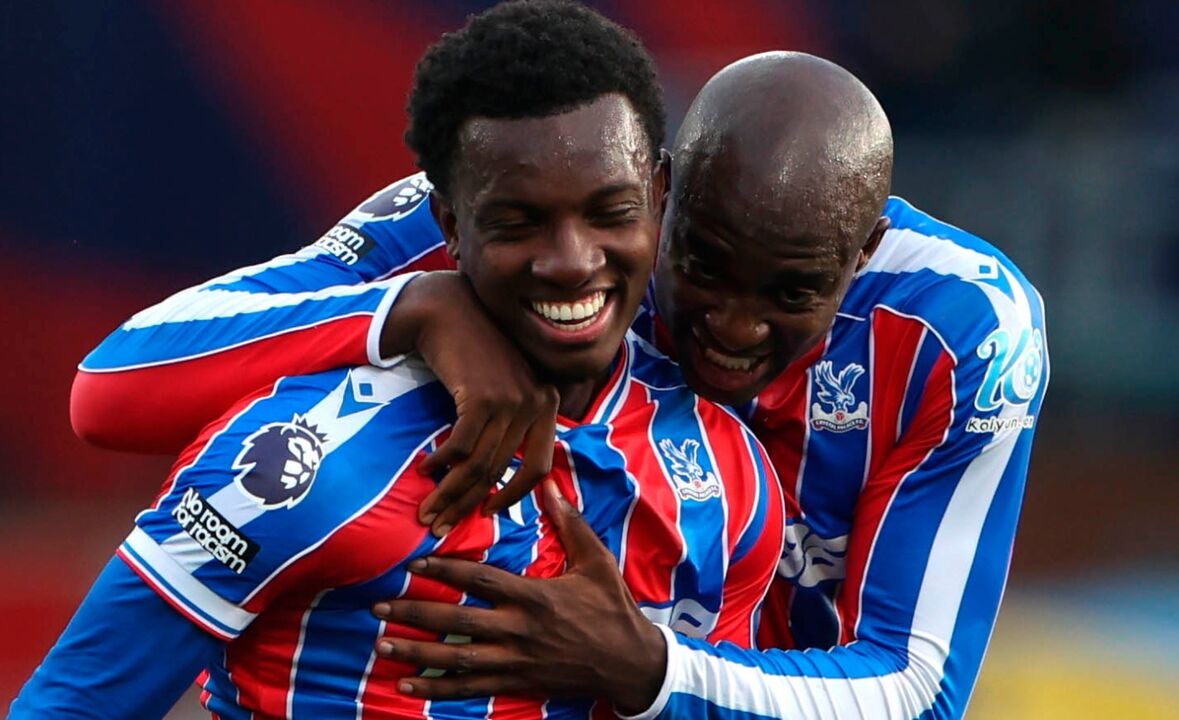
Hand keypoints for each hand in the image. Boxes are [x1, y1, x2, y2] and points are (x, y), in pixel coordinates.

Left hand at [371, 480, 667, 713]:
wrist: (631, 662)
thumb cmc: (612, 607)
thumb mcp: (596, 560)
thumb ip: (569, 523)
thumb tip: (549, 484)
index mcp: (534, 596)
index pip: (479, 581)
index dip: (443, 572)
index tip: (412, 564)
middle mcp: (520, 630)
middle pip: (457, 623)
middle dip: (414, 614)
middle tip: (377, 608)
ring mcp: (517, 661)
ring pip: (457, 660)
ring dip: (417, 653)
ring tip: (382, 646)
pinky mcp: (518, 683)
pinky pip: (471, 689)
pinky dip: (437, 690)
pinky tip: (407, 685)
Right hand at [380, 272, 559, 535]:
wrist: (449, 310)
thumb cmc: (473, 351)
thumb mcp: (505, 385)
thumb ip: (511, 422)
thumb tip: (498, 475)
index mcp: (548, 403)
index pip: (539, 466)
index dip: (514, 495)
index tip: (490, 512)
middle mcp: (536, 402)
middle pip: (501, 471)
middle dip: (468, 503)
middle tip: (442, 524)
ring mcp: (512, 399)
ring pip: (478, 465)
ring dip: (449, 492)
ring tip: (427, 508)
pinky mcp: (483, 396)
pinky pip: (459, 446)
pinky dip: (440, 464)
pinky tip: (425, 469)